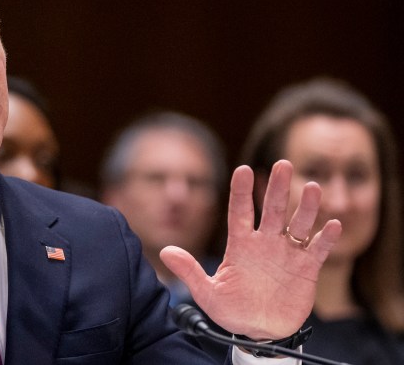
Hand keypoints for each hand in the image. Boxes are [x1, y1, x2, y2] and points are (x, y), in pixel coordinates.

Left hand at [160, 160, 341, 338]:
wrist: (259, 332)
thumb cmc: (231, 310)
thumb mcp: (207, 293)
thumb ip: (189, 271)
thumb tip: (164, 252)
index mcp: (240, 244)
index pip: (240, 211)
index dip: (241, 191)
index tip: (243, 169)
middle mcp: (265, 243)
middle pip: (272, 210)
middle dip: (278, 188)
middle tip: (283, 164)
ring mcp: (287, 253)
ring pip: (299, 224)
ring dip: (306, 207)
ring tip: (313, 187)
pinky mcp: (307, 268)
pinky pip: (318, 249)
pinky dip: (325, 238)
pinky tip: (332, 224)